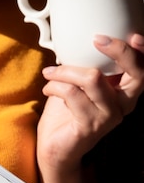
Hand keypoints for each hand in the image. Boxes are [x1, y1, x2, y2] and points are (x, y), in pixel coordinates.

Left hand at [37, 33, 143, 174]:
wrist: (55, 148)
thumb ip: (87, 66)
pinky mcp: (90, 126)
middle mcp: (123, 105)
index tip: (131, 34)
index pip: (143, 69)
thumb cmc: (67, 114)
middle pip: (136, 74)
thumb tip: (79, 39)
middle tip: (97, 40)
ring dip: (66, 71)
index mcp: (125, 92)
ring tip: (50, 73)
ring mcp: (109, 117)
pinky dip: (55, 86)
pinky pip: (72, 94)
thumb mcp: (80, 84)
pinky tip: (48, 88)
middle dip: (119, 51)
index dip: (141, 51)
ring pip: (93, 78)